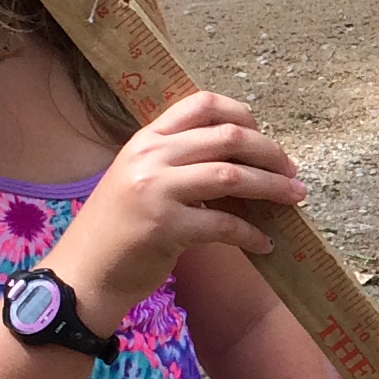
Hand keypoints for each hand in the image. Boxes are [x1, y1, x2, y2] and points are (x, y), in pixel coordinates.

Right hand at [47, 91, 306, 330]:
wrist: (84, 274)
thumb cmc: (119, 230)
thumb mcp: (141, 181)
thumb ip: (178, 162)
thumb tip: (242, 160)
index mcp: (146, 139)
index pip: (201, 104)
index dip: (242, 114)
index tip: (262, 135)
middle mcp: (150, 156)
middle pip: (228, 138)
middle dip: (270, 153)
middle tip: (292, 171)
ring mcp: (156, 190)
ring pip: (233, 176)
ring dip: (272, 187)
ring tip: (294, 197)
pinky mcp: (165, 227)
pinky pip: (224, 224)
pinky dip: (251, 234)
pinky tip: (264, 243)